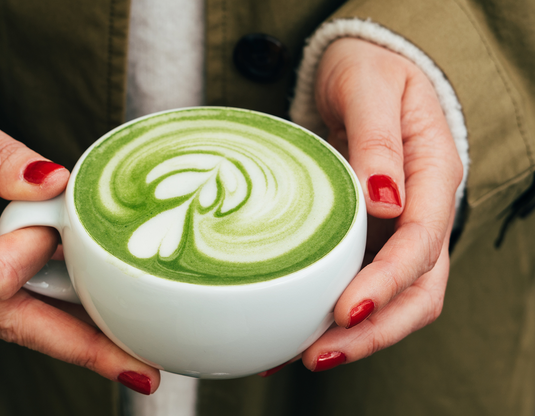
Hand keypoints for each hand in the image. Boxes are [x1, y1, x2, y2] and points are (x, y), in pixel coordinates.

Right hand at [0, 83, 159, 393]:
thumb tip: (55, 184)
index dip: (37, 251)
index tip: (56, 218)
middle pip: (11, 323)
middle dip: (79, 346)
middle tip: (140, 367)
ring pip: (11, 327)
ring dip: (71, 344)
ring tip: (129, 357)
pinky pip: (3, 314)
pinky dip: (49, 324)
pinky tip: (90, 331)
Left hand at [300, 38, 462, 370]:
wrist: (356, 73)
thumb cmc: (364, 72)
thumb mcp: (368, 87)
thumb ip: (377, 139)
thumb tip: (386, 201)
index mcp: (435, 175)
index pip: (421, 242)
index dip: (387, 282)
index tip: (347, 309)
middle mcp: (423, 211)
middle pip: (418, 290)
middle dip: (374, 331)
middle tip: (319, 354)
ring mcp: (399, 230)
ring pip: (395, 300)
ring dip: (355, 336)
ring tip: (302, 356)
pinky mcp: (369, 239)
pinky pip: (361, 285)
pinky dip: (332, 317)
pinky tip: (293, 335)